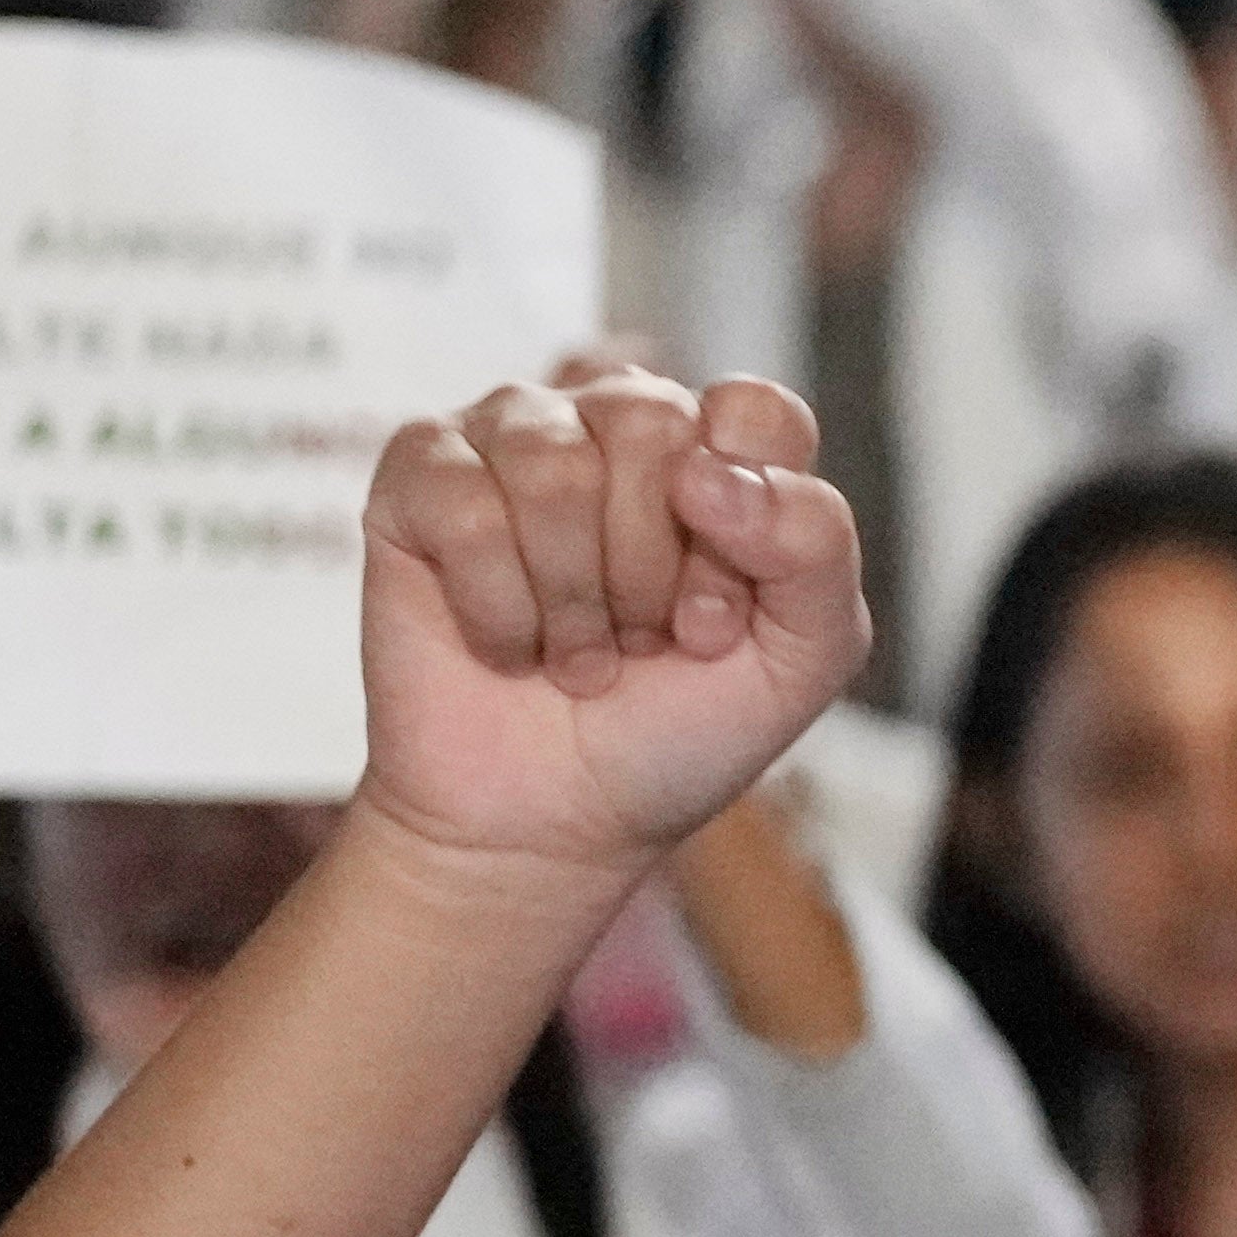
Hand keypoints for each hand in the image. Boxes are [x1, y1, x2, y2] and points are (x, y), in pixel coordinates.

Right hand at [353, 368, 870, 895]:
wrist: (547, 823)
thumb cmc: (675, 729)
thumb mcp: (803, 657)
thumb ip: (816, 546)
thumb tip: (707, 471)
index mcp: (721, 447)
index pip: (755, 413)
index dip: (743, 525)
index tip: (713, 619)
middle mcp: (616, 420)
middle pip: (649, 426)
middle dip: (648, 570)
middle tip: (638, 640)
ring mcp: (512, 436)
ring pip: (551, 466)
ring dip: (572, 598)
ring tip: (577, 652)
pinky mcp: (420, 476)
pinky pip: (462, 506)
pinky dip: (496, 608)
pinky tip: (510, 644)